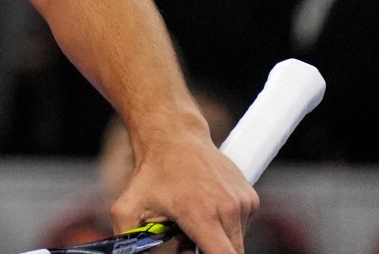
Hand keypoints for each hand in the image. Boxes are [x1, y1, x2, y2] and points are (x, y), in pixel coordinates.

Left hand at [111, 119, 256, 253]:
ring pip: (236, 243)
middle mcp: (227, 207)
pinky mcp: (251, 198)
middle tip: (184, 241)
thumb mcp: (127, 209)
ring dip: (217, 242)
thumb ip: (128, 240)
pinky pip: (241, 228)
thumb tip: (128, 253)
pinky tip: (206, 211)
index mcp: (200, 213)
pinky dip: (225, 228)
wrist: (175, 136)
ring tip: (192, 222)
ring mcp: (243, 202)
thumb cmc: (151, 174)